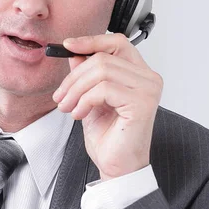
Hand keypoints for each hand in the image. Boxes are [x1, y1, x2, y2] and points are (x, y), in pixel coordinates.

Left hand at [52, 33, 162, 180]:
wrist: (116, 167)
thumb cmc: (108, 137)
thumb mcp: (89, 98)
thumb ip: (85, 74)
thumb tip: (74, 53)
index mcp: (139, 73)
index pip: (117, 42)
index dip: (91, 41)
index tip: (67, 46)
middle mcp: (148, 78)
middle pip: (103, 57)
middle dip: (74, 76)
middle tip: (60, 96)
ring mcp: (148, 89)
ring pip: (101, 71)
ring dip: (76, 89)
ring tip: (68, 107)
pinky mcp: (142, 103)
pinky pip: (104, 89)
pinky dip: (85, 100)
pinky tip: (79, 114)